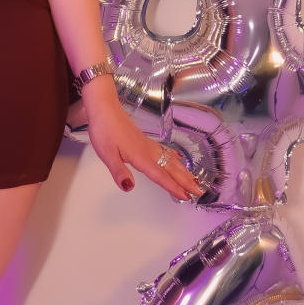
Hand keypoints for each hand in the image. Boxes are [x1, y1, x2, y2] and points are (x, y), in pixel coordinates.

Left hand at [85, 93, 203, 201]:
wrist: (104, 108)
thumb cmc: (104, 129)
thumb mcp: (107, 154)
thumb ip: (119, 171)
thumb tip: (129, 187)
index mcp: (141, 157)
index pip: (160, 176)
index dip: (173, 187)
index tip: (185, 196)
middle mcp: (148, 151)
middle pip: (171, 169)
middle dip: (185, 181)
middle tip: (199, 192)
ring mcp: (148, 145)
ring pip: (171, 160)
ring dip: (183, 171)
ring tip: (195, 180)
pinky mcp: (145, 141)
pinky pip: (165, 152)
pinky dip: (175, 157)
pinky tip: (179, 159)